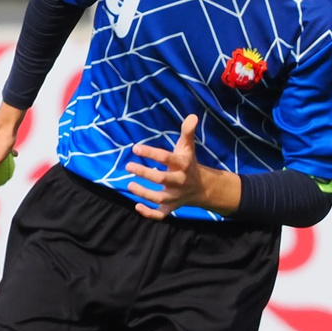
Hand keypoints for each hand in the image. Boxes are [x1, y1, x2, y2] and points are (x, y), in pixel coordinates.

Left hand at [122, 114, 240, 218]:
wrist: (202, 188)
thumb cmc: (188, 163)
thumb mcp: (188, 148)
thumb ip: (188, 132)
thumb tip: (192, 116)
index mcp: (183, 165)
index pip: (166, 158)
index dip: (151, 153)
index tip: (135, 148)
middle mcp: (180, 181)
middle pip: (162, 179)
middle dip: (144, 173)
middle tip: (129, 166)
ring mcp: (175, 196)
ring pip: (159, 198)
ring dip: (144, 193)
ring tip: (129, 185)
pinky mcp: (171, 207)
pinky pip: (161, 214)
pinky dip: (149, 213)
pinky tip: (137, 206)